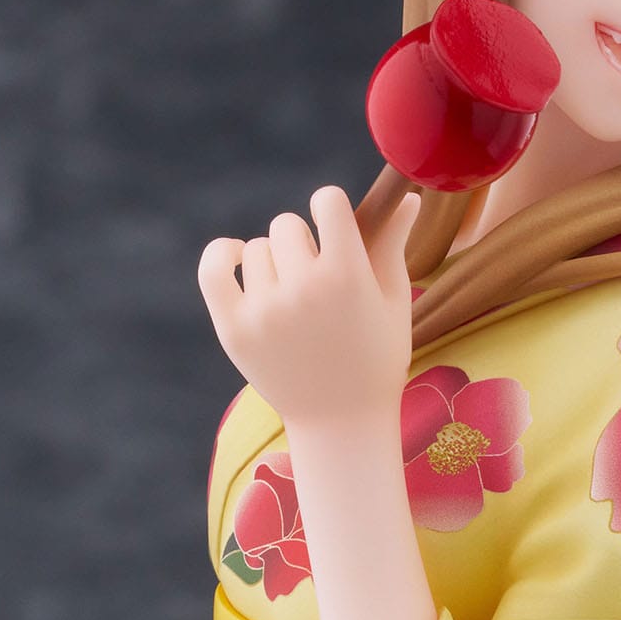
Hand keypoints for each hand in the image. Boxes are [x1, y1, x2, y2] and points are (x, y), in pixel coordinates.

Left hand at [198, 185, 420, 433]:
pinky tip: (237, 258)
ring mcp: (265, 311)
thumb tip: (406, 196)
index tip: (335, 229)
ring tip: (292, 297)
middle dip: (303, 243)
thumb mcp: (394, 302)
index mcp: (347, 276)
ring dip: (273, 262)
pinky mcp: (234, 329)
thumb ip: (393, 244)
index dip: (331, 211)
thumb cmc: (377, 359)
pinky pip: (214, 269)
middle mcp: (303, 290)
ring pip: (256, 249)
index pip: (326, 201)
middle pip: (287, 225)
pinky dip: (222, 256)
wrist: (342, 423)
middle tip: (316, 280)